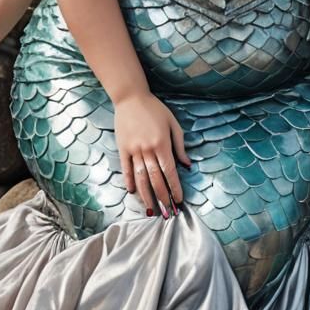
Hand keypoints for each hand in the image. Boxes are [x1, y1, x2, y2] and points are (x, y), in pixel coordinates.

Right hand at [113, 92, 190, 218]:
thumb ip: (179, 146)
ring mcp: (133, 150)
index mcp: (162, 144)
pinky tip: (132, 192)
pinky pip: (126, 169)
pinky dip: (129, 181)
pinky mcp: (122, 149)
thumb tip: (187, 165)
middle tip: (167, 212)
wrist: (131, 97)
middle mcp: (147, 149)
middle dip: (162, 197)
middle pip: (156, 179)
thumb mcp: (173, 124)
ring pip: (140, 178)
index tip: (179, 200)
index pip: (170, 172)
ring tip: (150, 210)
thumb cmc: (155, 109)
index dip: (175, 188)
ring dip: (146, 196)